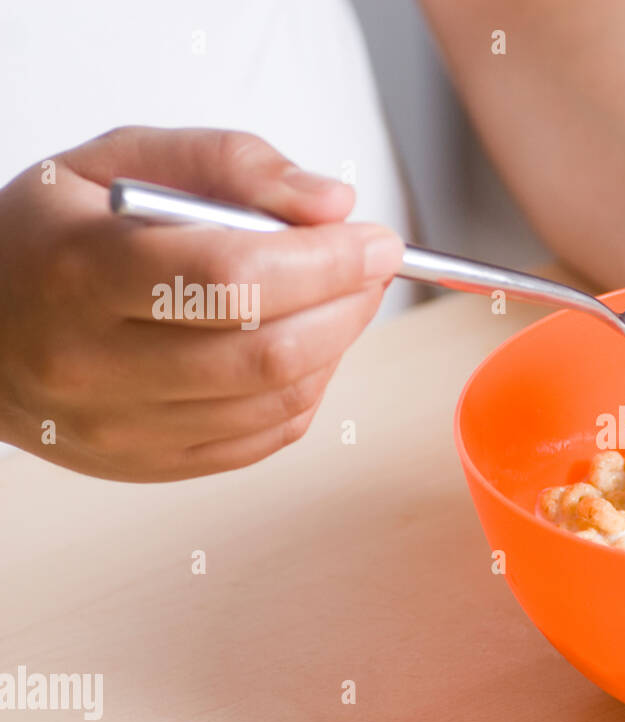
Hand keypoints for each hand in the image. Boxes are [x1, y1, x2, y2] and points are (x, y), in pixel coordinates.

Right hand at [0, 126, 405, 480]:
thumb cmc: (54, 233)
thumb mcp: (121, 160)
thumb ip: (231, 164)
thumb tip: (333, 206)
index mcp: (80, 272)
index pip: (234, 277)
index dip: (326, 261)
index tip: (375, 240)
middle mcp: (94, 364)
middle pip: (267, 351)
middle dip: (347, 305)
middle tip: (371, 268)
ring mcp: (122, 427)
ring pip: (277, 399)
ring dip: (337, 346)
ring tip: (339, 300)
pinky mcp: (150, 465)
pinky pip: (266, 437)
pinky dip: (307, 389)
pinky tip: (302, 347)